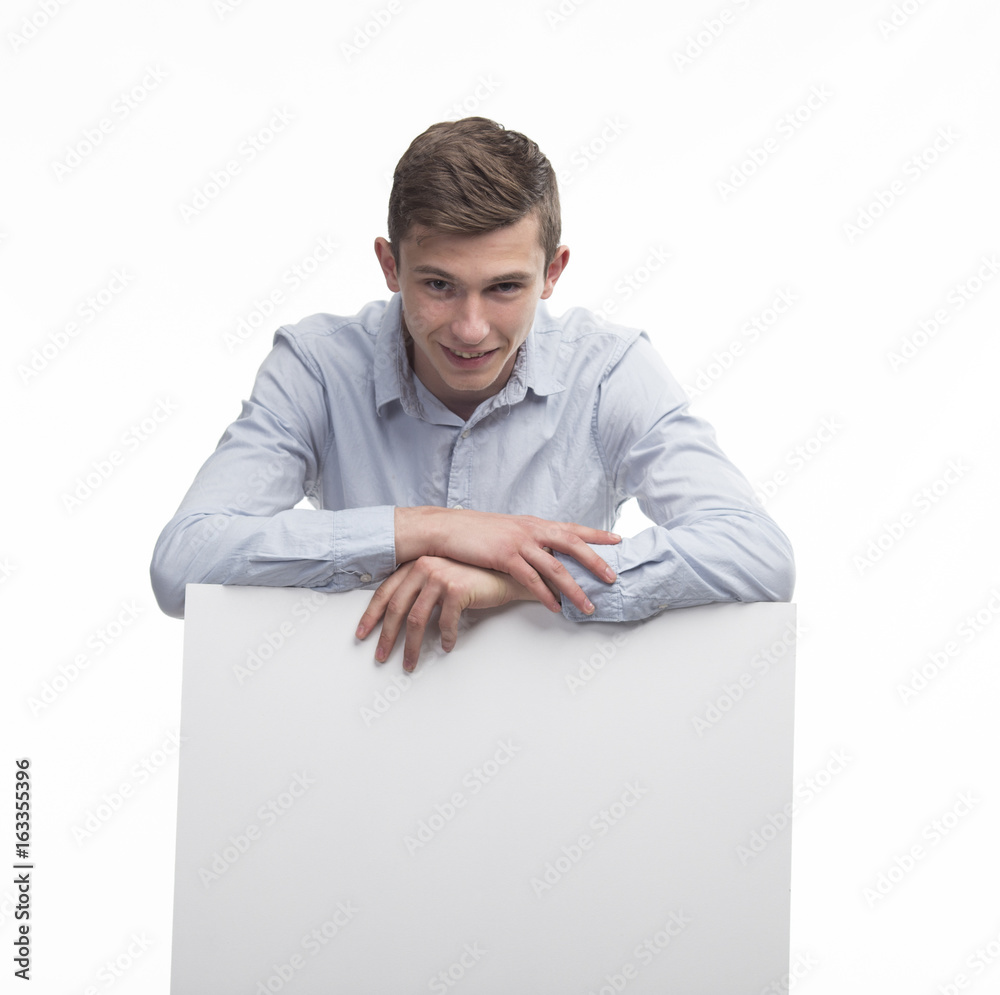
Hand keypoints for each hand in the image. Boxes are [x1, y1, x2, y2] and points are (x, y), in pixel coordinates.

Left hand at [355, 556, 530, 671]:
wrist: (507, 572)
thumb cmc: (473, 577)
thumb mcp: (440, 578)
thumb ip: (419, 590)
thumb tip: (396, 619)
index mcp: (415, 564)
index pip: (385, 592)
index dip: (371, 616)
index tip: (362, 634)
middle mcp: (424, 566)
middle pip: (396, 608)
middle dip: (387, 637)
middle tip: (382, 656)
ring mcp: (440, 576)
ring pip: (416, 620)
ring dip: (412, 647)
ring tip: (411, 662)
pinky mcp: (457, 588)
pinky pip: (445, 623)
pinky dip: (445, 638)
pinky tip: (446, 645)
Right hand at [394, 507, 619, 615]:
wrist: (445, 527)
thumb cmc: (474, 531)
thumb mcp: (507, 530)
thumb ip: (527, 539)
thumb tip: (544, 552)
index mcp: (533, 523)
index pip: (571, 527)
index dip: (595, 534)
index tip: (618, 540)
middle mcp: (530, 530)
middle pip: (572, 545)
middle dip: (595, 562)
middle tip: (613, 578)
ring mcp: (518, 542)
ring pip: (555, 567)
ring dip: (574, 589)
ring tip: (588, 605)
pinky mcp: (504, 556)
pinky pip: (530, 579)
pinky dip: (545, 595)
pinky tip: (555, 607)